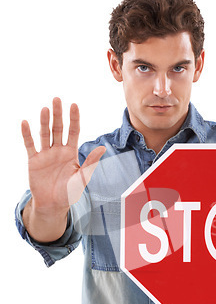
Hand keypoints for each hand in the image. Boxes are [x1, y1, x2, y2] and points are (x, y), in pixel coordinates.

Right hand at [21, 97, 105, 213]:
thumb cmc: (70, 192)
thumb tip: (102, 148)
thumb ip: (90, 163)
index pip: (73, 131)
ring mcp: (45, 154)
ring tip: (45, 109)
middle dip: (58, 114)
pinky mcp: (34, 161)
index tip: (74, 105)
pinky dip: (27, 135)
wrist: (54, 205)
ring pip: (45, 134)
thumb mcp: (82, 178)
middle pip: (58, 129)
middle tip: (57, 99)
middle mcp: (58, 150)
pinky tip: (25, 123)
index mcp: (71, 152)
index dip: (74, 119)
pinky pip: (30, 145)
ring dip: (44, 121)